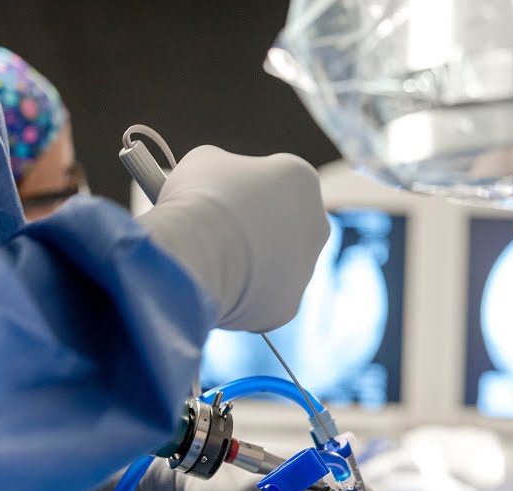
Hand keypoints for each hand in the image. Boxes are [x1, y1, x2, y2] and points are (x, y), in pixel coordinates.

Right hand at [135, 145, 329, 331]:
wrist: (196, 248)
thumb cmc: (199, 196)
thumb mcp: (204, 162)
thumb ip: (225, 170)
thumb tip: (219, 184)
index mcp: (300, 179)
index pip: (275, 182)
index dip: (244, 190)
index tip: (220, 198)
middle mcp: (316, 224)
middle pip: (283, 227)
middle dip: (255, 232)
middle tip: (217, 234)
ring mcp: (306, 269)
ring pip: (275, 268)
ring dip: (249, 266)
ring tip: (211, 263)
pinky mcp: (288, 306)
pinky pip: (262, 300)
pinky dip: (241, 298)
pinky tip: (217, 288)